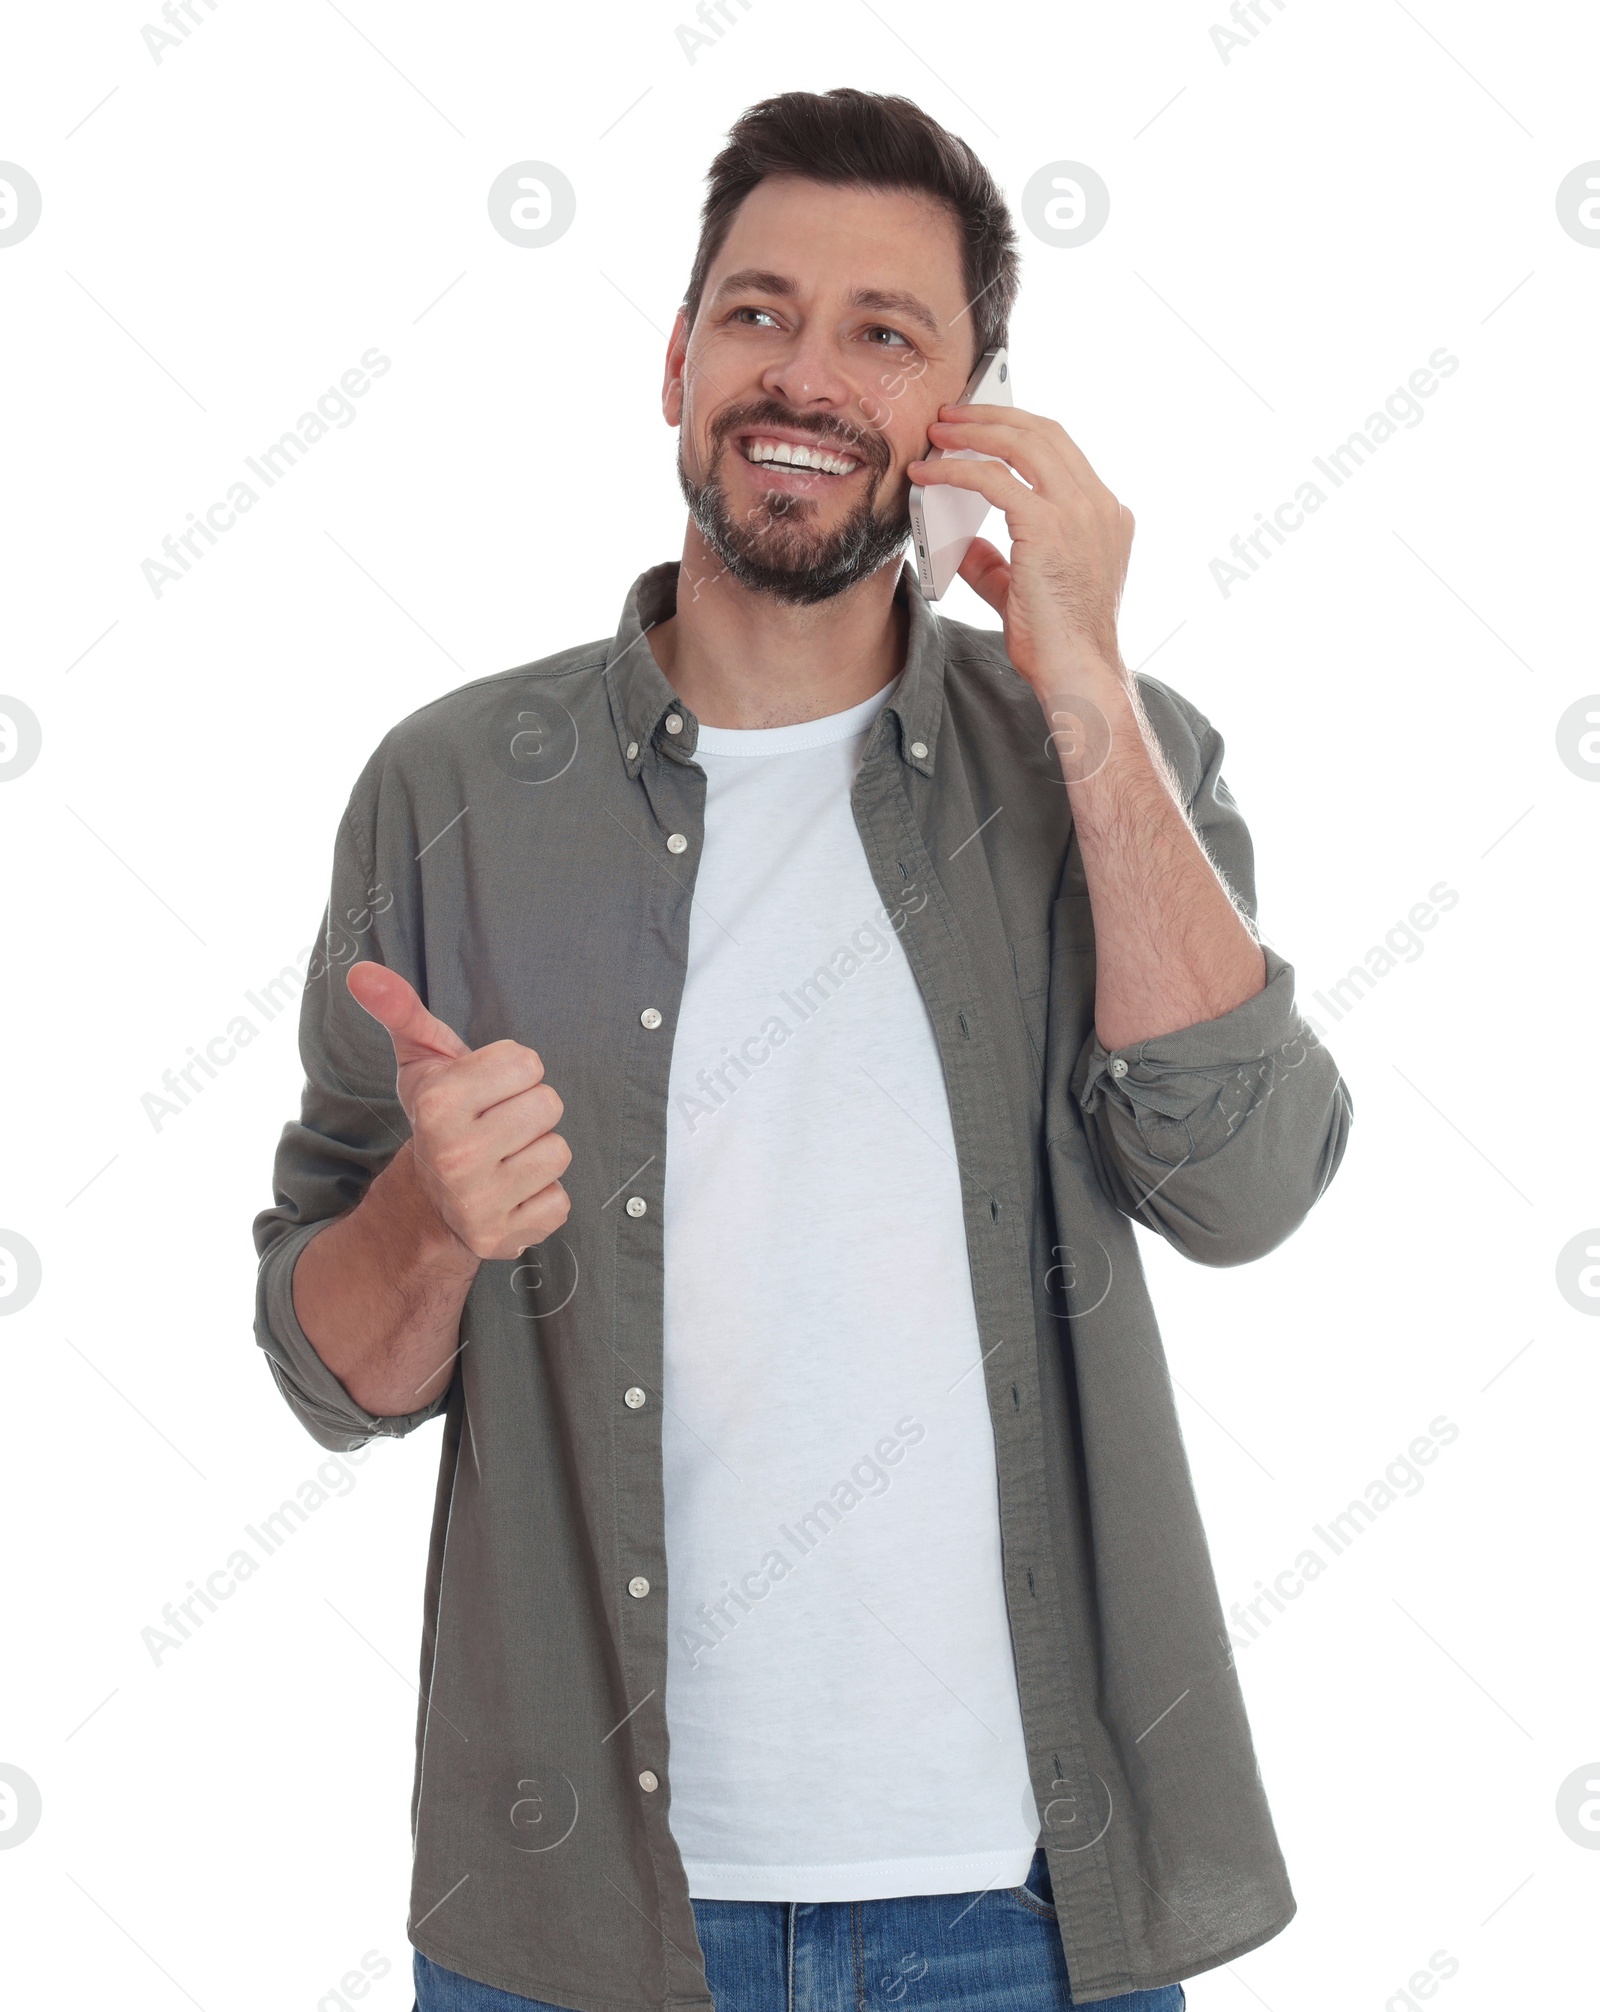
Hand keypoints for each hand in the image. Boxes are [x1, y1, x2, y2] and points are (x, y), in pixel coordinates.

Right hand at [346, 962, 570, 1261]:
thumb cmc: (438, 1116)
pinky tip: (512, 1191)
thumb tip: (361, 971)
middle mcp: (457, 1156)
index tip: (487, 1089)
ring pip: (559, 1151)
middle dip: (528, 1109)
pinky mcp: (503, 1237)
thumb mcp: (420, 1059)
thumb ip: (400, 1009)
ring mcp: (479, 1201)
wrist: (428, 1200)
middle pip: (549, 1104)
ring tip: (504, 1156)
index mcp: (439, 1104)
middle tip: (497, 1123)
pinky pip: (560, 1201)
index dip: (512, 1071)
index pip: (527, 1063)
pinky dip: (542, 1196)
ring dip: (538, 1152)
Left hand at [909, 406, 1133, 688]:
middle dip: (992, 417)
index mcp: (1105, 513)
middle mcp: (1098, 504)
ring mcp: (1079, 511)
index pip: (1061, 450)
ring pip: (1023, 443)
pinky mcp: (1048, 526)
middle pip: (1044, 432)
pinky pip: (994, 479)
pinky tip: (927, 474)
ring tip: (937, 432)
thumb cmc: (1056, 642)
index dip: (1017, 430)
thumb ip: (997, 560)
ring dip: (974, 431)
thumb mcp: (1024, 589)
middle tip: (951, 416)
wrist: (1077, 671)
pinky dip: (956, 470)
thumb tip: (964, 541)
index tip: (980, 427)